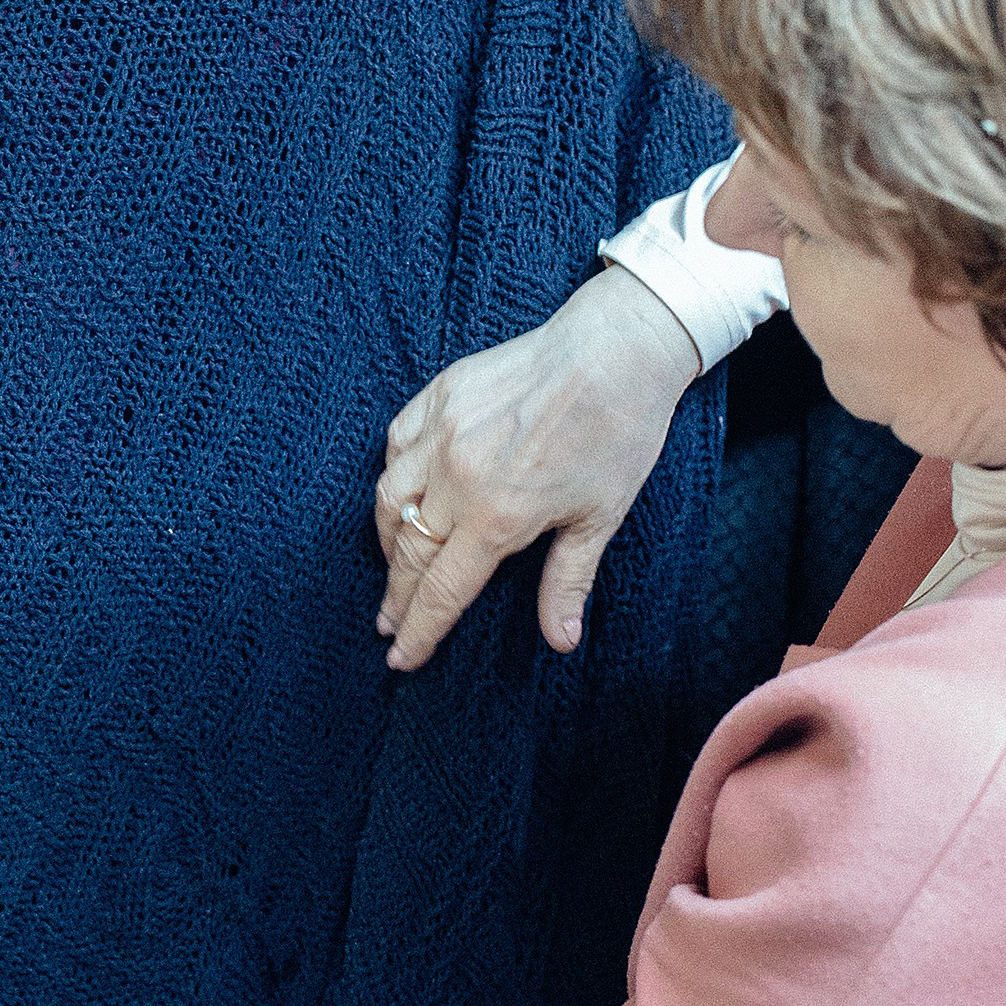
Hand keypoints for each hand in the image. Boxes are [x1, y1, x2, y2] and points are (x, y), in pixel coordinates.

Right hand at [375, 264, 700, 671]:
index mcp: (500, 516)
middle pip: (408, 553)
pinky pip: (397, 444)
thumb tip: (560, 641)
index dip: (420, 629)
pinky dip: (394, 475)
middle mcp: (459, 477)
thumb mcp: (600, 518)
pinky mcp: (439, 396)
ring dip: (387, 541)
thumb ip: (568, 581)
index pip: (443, 589)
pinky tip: (402, 491)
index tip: (400, 657)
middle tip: (387, 623)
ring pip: (389, 500)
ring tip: (394, 564)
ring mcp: (442, 432)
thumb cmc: (618, 434)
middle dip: (396, 596)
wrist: (615, 349)